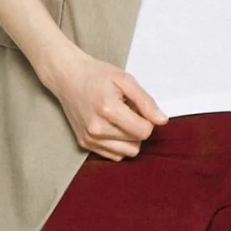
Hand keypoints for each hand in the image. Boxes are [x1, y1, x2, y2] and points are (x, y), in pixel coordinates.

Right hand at [45, 46, 167, 159]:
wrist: (68, 77)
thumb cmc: (96, 75)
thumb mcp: (125, 80)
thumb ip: (146, 102)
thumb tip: (162, 121)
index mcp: (108, 110)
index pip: (144, 131)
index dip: (148, 120)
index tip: (137, 107)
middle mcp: (97, 129)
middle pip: (137, 143)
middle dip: (138, 128)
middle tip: (127, 111)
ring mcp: (89, 139)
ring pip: (127, 153)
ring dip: (129, 139)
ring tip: (119, 119)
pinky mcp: (85, 144)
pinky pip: (114, 155)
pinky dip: (118, 145)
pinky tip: (111, 128)